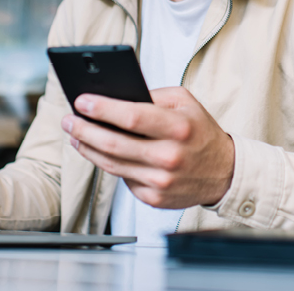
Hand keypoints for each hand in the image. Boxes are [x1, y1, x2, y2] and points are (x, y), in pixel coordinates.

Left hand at [60, 86, 234, 208]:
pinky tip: (98, 152)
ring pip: (112, 164)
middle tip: (69, 120)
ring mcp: (160, 181)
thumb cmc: (200, 131)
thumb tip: (115, 97)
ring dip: (88, 148)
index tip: (81, 101)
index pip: (132, 117)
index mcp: (178, 128)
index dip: (102, 109)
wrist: (224, 172)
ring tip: (75, 135)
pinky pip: (123, 179)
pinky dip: (108, 164)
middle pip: (114, 143)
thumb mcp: (185, 102)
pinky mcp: (154, 198)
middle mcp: (169, 157)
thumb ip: (153, 96)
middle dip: (84, 130)